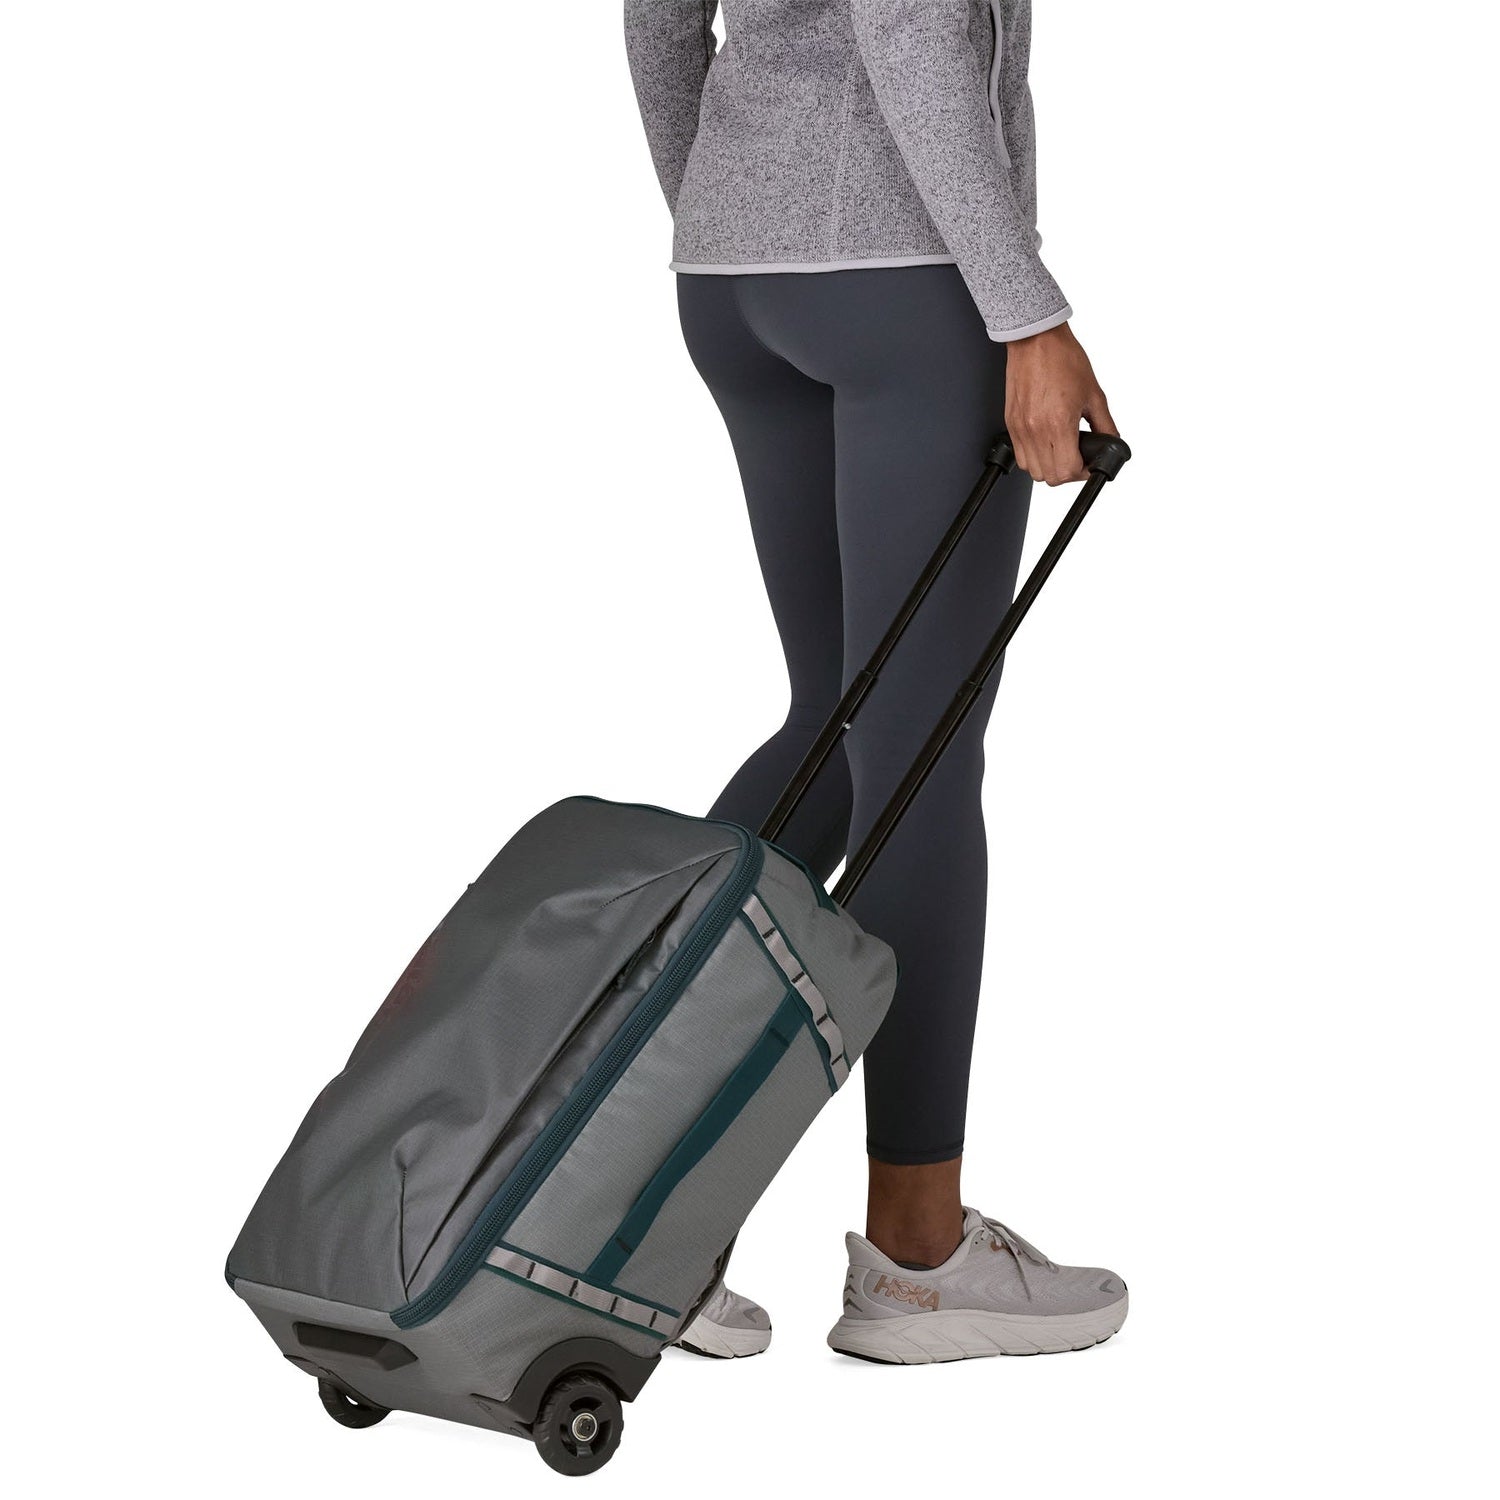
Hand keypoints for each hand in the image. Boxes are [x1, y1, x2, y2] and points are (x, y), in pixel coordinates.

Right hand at [1003, 322, 1116, 485]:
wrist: (1036, 341)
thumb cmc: (1063, 360)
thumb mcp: (1094, 394)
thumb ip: (1105, 424)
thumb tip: (1111, 443)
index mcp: (1058, 423)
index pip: (1067, 471)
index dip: (1082, 472)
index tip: (1087, 464)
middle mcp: (1036, 430)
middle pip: (1049, 477)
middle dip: (1066, 472)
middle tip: (1076, 458)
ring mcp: (1020, 428)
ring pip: (1032, 471)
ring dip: (1048, 467)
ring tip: (1060, 451)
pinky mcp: (1011, 423)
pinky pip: (1020, 456)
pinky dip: (1034, 457)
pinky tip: (1045, 442)